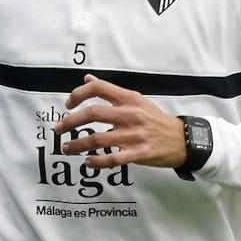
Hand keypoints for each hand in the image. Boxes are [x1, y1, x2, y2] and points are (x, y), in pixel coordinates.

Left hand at [54, 74, 186, 169]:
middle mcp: (130, 114)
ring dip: (77, 144)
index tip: (68, 104)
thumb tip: (88, 78)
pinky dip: (96, 162)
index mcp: (129, 98)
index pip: (99, 88)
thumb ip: (111, 91)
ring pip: (98, 139)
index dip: (79, 94)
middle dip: (70, 122)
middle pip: (93, 114)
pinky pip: (112, 159)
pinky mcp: (138, 153)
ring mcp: (134, 135)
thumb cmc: (156, 119)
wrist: (182, 139)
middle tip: (58, 129)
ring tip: (66, 148)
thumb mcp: (137, 100)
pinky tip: (88, 162)